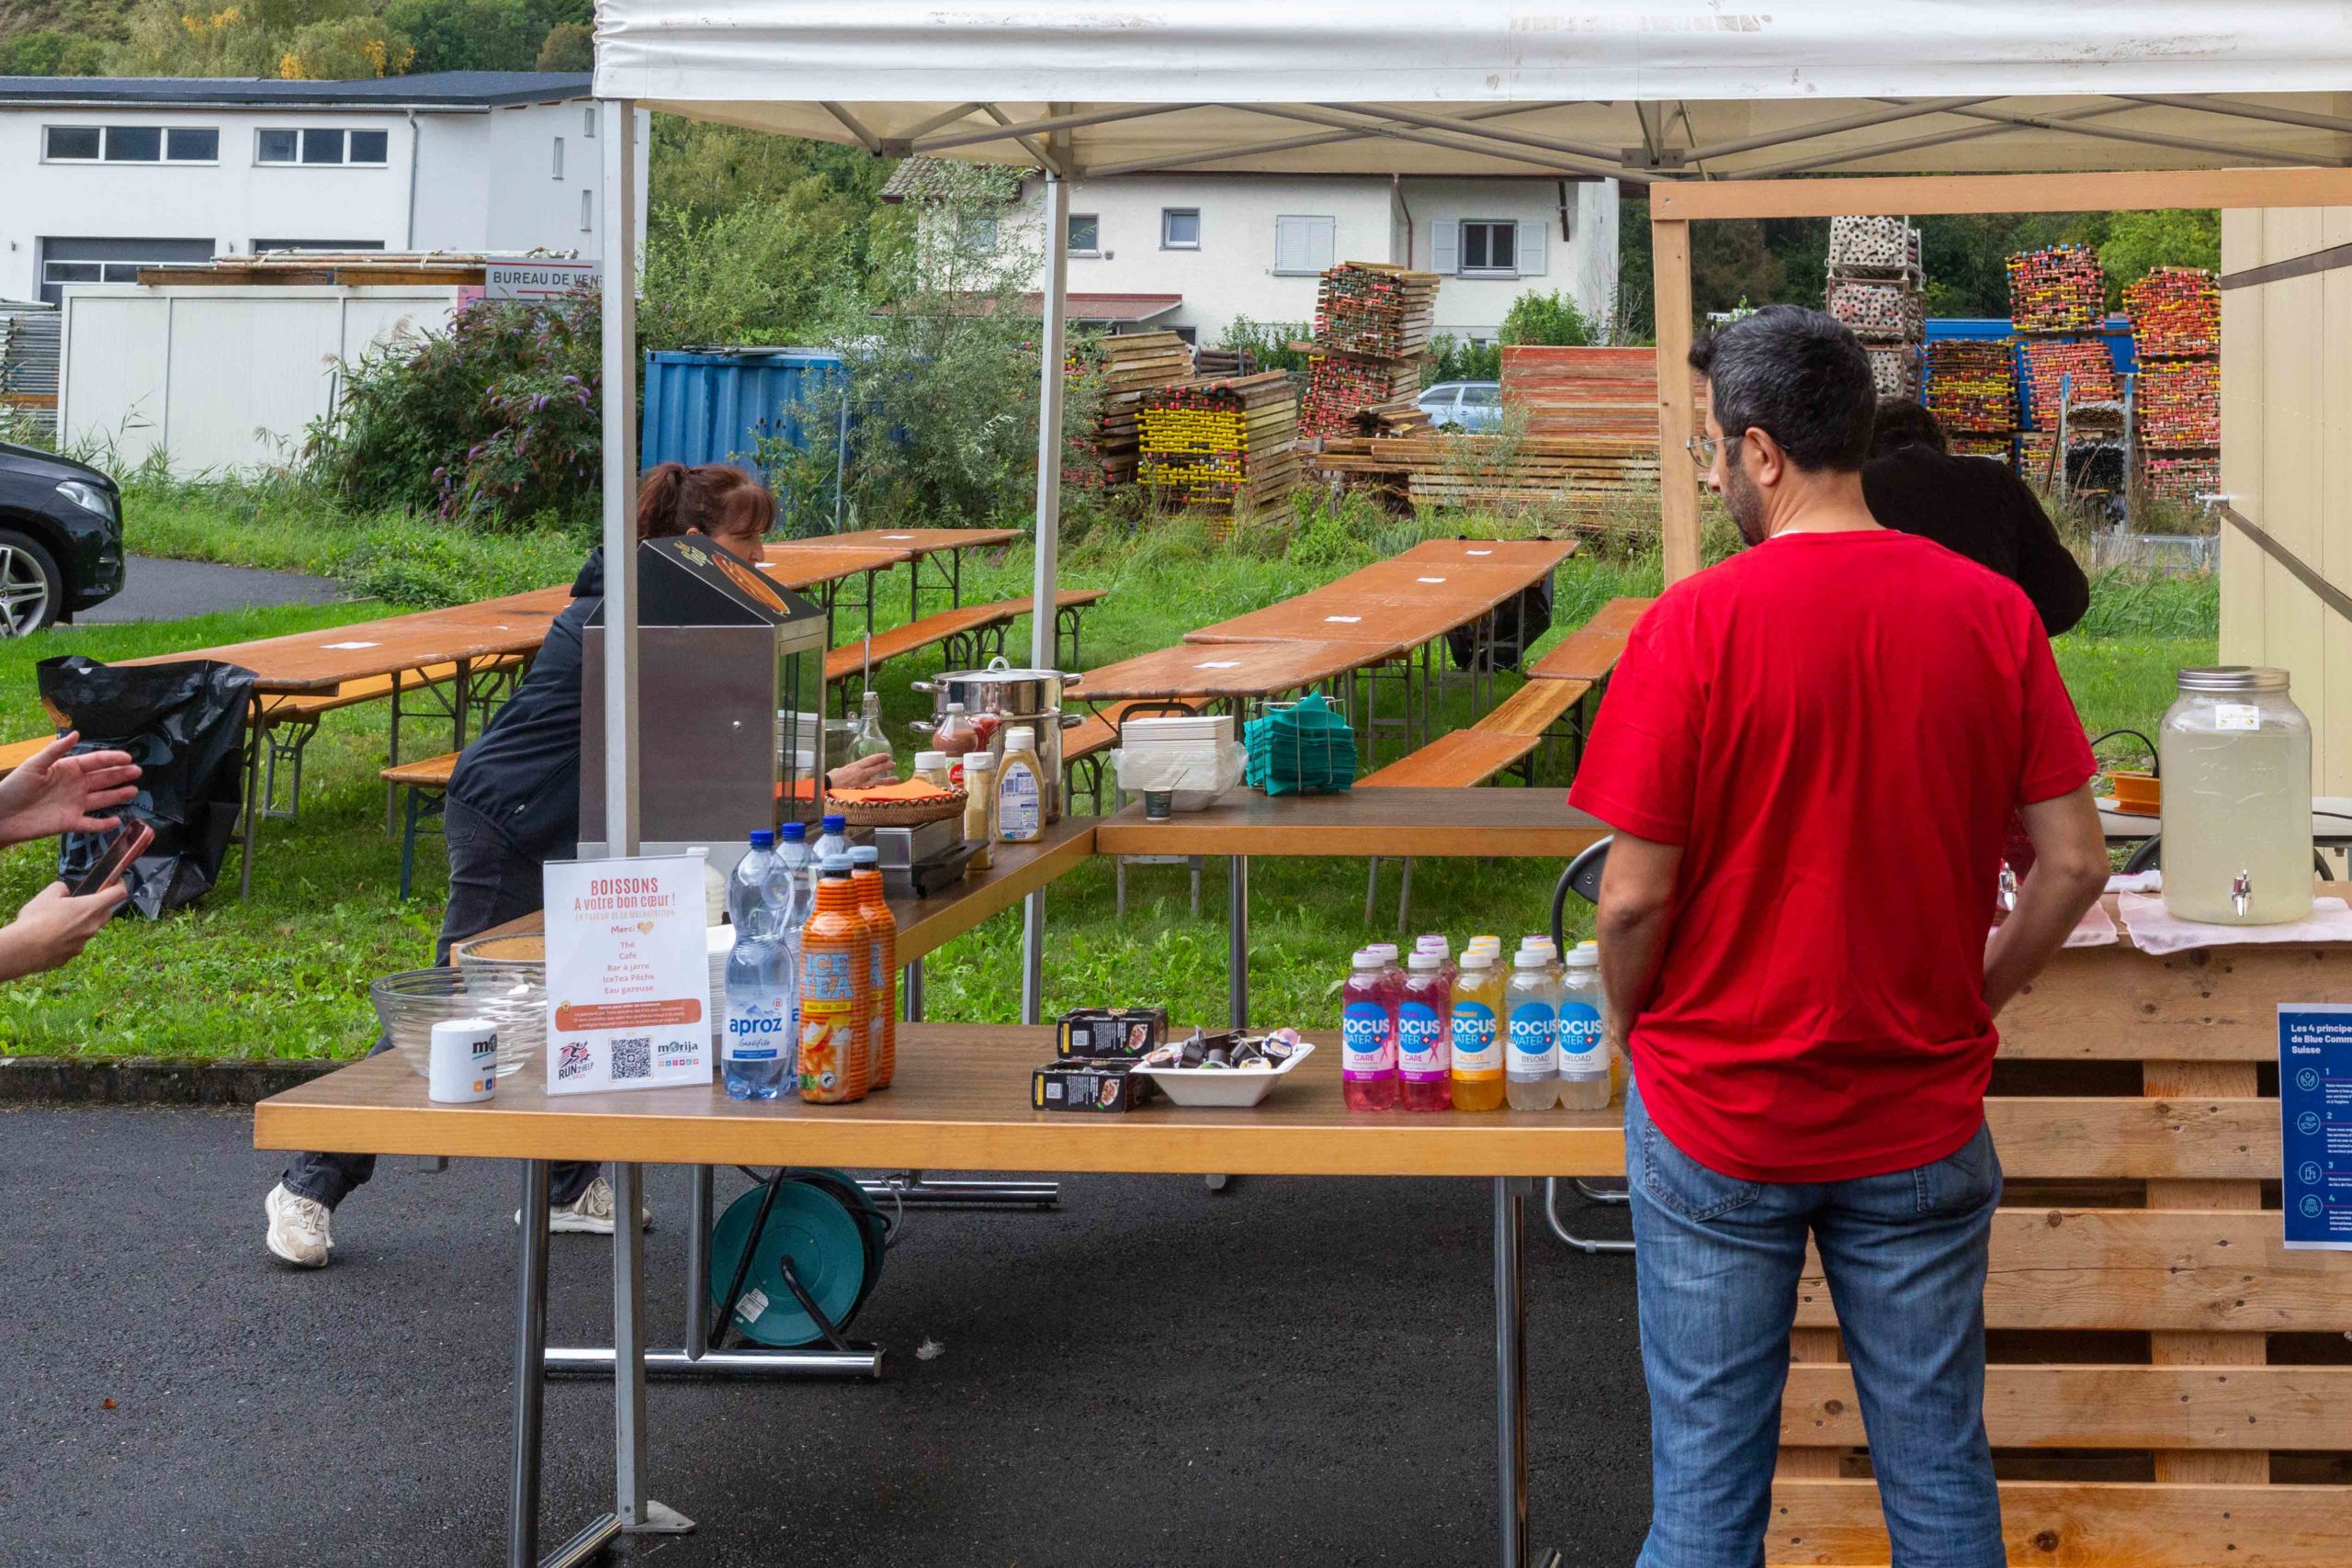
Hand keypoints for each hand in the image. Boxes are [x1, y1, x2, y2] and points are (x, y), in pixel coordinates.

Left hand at [0, 732, 139, 846]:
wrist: (1, 816)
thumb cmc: (14, 787)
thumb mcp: (34, 765)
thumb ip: (55, 751)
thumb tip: (77, 734)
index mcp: (67, 769)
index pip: (95, 762)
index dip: (112, 759)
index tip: (128, 757)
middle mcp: (75, 786)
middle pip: (103, 779)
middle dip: (120, 774)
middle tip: (138, 771)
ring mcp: (75, 804)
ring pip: (102, 799)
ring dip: (118, 795)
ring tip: (134, 791)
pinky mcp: (71, 823)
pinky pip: (92, 823)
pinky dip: (104, 824)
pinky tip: (116, 820)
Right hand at [0, 880, 128, 980]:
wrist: (23, 949)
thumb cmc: (37, 919)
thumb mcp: (47, 895)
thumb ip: (61, 889)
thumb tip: (65, 892)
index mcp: (91, 908)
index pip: (118, 894)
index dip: (120, 885)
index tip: (116, 881)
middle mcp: (93, 926)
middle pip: (105, 913)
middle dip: (99, 907)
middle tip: (81, 903)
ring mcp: (84, 943)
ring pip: (89, 930)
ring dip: (81, 924)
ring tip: (58, 921)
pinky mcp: (72, 955)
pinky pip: (74, 944)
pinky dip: (67, 939)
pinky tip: (50, 937)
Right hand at [828, 753, 896, 790]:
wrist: (827, 786)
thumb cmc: (831, 778)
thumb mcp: (840, 770)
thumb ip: (849, 769)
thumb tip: (851, 768)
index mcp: (855, 766)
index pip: (870, 760)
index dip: (880, 757)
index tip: (887, 756)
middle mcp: (860, 774)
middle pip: (876, 768)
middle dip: (886, 766)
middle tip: (893, 764)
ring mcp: (861, 784)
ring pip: (878, 781)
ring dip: (888, 780)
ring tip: (896, 779)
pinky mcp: (861, 792)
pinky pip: (873, 791)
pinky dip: (881, 791)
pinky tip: (887, 791)